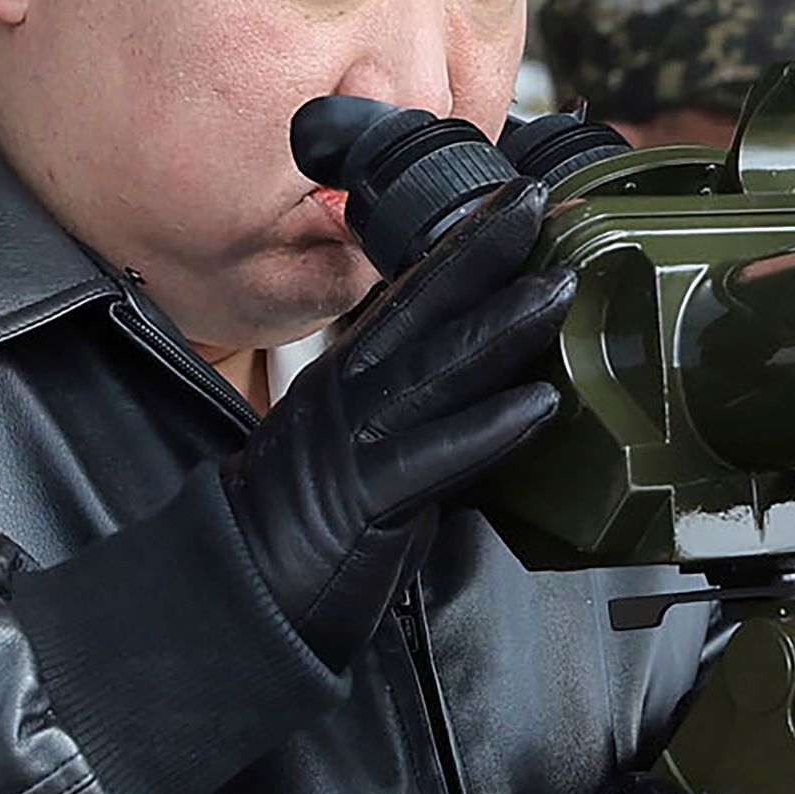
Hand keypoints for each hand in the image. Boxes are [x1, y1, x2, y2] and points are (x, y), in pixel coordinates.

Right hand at [226, 179, 568, 665]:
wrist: (234, 595)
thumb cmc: (296, 535)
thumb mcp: (352, 451)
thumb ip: (409, 415)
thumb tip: (478, 395)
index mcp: (344, 378)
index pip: (408, 296)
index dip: (461, 246)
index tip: (507, 198)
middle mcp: (346, 394)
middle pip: (420, 307)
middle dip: (483, 249)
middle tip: (537, 201)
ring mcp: (353, 441)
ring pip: (435, 368)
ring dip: (502, 326)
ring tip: (560, 290)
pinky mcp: (364, 498)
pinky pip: (436, 456)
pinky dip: (489, 428)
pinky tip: (539, 406)